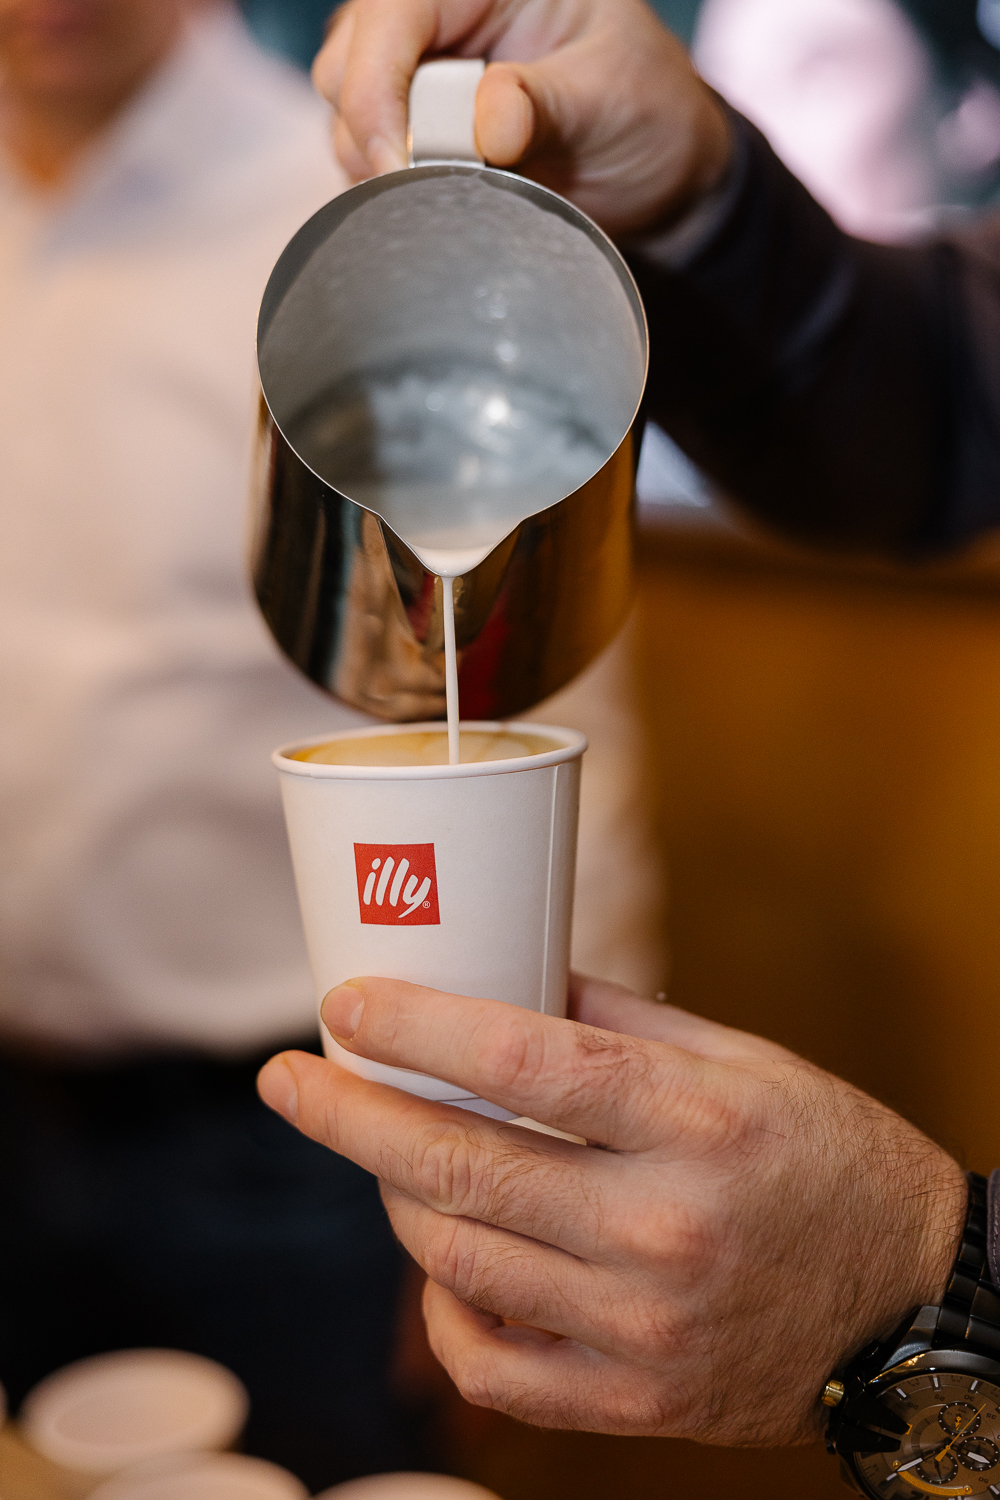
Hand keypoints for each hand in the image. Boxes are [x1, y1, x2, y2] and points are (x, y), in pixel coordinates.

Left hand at [258, 974, 965, 1441]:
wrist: (910, 1306)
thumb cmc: (827, 1158)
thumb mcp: (746, 1059)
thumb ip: (622, 1017)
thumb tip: (509, 972)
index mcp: (699, 1123)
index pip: (527, 1065)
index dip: (419, 1026)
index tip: (345, 1002)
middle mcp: (665, 1228)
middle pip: (461, 1165)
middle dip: (350, 1113)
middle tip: (291, 1078)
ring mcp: (643, 1327)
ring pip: (456, 1257)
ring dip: (393, 1192)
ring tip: (379, 1145)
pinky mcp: (632, 1400)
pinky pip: (489, 1363)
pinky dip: (440, 1307)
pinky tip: (441, 1259)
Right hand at [312, 0, 731, 235]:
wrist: (654, 164)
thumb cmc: (644, 108)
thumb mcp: (612, 99)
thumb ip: (547, 107)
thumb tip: (490, 126)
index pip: (393, 14)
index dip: (377, 87)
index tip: (394, 163)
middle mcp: (438, 14)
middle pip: (349, 62)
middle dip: (373, 132)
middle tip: (430, 188)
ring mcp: (418, 68)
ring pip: (345, 111)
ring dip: (380, 165)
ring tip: (449, 195)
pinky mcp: (412, 122)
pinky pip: (365, 152)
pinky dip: (387, 186)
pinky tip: (435, 203)